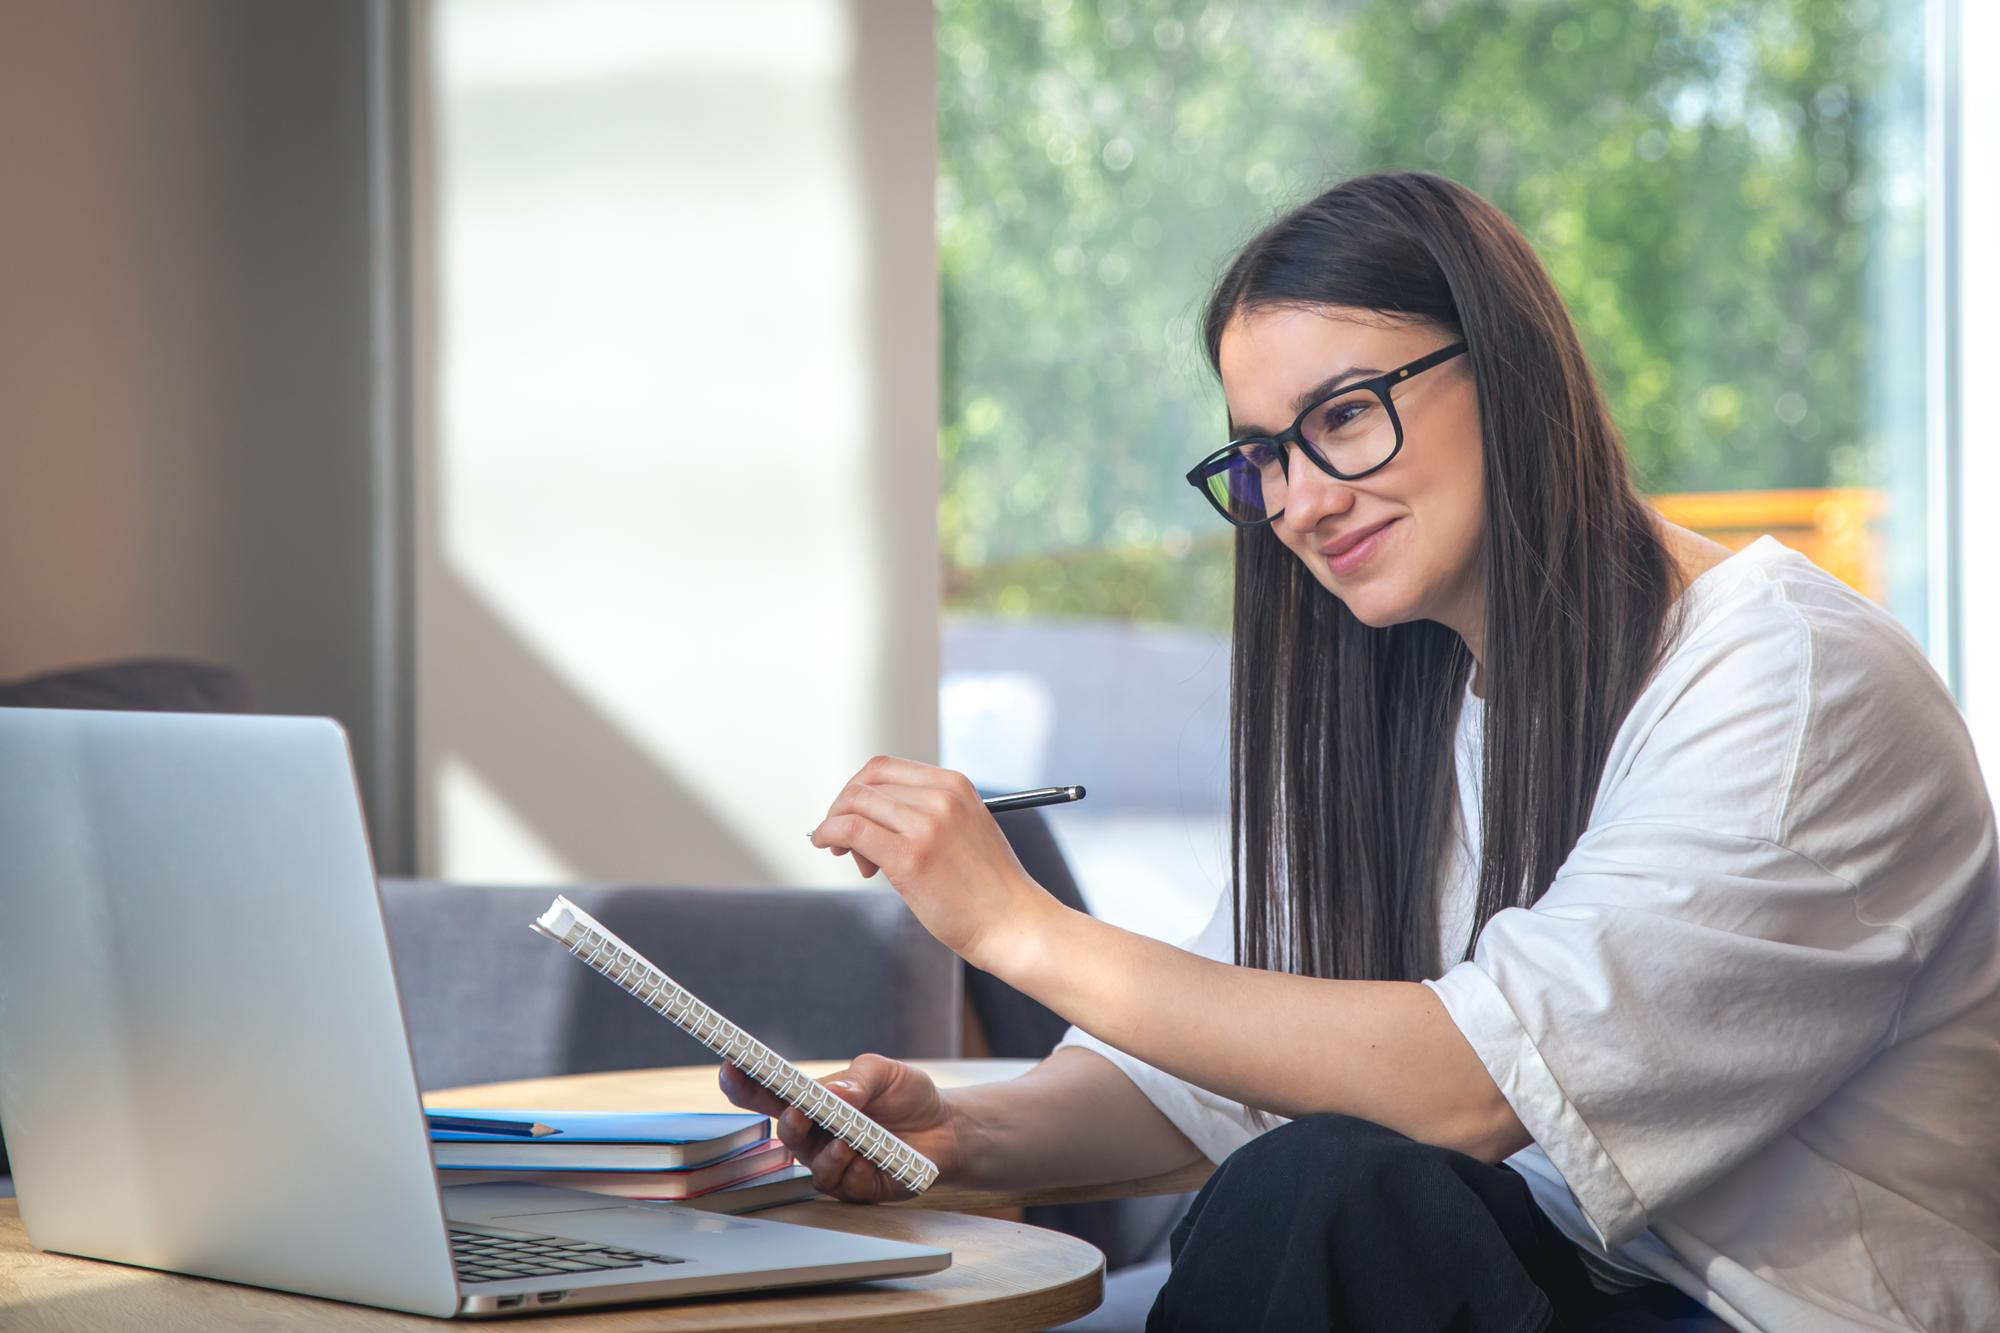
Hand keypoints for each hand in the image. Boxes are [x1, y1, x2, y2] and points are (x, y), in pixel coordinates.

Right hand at [717, 1054, 964, 1202]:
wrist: (948, 1128)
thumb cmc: (907, 1096)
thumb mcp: (884, 1073)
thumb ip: (857, 1079)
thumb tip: (832, 1092)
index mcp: (815, 1101)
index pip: (771, 1093)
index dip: (745, 1083)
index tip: (731, 1067)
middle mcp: (817, 1134)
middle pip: (785, 1131)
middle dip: (789, 1122)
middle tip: (798, 1111)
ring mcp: (833, 1162)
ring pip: (811, 1163)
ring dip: (826, 1151)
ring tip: (847, 1140)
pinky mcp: (855, 1187)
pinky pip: (842, 1183)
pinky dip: (854, 1168)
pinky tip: (868, 1157)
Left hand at [809, 755, 1062, 972]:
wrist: (1012, 924)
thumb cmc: (989, 888)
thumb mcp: (965, 829)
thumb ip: (926, 814)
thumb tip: (872, 816)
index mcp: (955, 785)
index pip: (885, 768)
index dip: (858, 789)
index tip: (853, 813)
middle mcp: (941, 797)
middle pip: (866, 782)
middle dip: (844, 806)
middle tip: (843, 839)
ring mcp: (925, 825)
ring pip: (855, 804)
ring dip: (836, 824)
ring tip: (853, 857)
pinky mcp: (909, 857)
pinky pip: (851, 830)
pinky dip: (829, 833)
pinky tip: (829, 846)